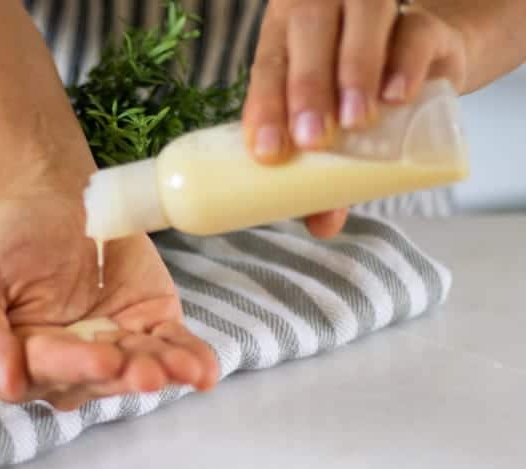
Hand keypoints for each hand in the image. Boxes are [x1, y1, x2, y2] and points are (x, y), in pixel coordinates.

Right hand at [0, 191, 218, 410]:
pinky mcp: (150, 327)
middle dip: (123, 374)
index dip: (75, 367)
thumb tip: (1, 379)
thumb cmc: (9, 240)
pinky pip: (171, 347)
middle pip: (98, 376)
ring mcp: (115, 347)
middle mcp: (71, 363)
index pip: (47, 371)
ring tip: (183, 370)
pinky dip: (189, 359)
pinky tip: (203, 370)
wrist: (55, 202)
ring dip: (162, 371)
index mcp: (24, 356)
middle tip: (146, 370)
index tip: (102, 358)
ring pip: (138, 367)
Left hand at [243, 0, 467, 237]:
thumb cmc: (359, 101)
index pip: (267, 69)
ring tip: (355, 122)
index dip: (265, 107)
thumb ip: (325, 177)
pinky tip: (397, 95)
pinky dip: (405, 63)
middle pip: (308, 35)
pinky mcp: (424, 26)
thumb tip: (321, 227)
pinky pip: (414, 32)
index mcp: (286, 43)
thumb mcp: (335, 135)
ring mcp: (374, 14)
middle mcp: (324, 18)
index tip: (269, 152)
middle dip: (306, 90)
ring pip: (359, 22)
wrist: (422, 64)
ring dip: (354, 73)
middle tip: (312, 140)